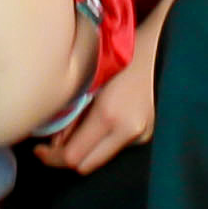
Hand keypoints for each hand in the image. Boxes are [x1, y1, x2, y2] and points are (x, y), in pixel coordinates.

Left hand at [37, 0, 182, 171]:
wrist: (168, 43)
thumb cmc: (127, 51)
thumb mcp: (94, 78)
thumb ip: (74, 112)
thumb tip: (56, 140)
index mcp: (111, 116)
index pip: (74, 157)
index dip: (52, 157)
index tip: (39, 149)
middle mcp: (129, 132)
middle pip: (86, 166)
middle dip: (66, 157)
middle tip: (52, 144)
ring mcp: (142, 135)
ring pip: (101, 157)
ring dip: (86, 149)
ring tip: (76, 128)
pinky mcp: (149, 133)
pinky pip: (117, 146)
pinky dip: (104, 140)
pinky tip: (101, 121)